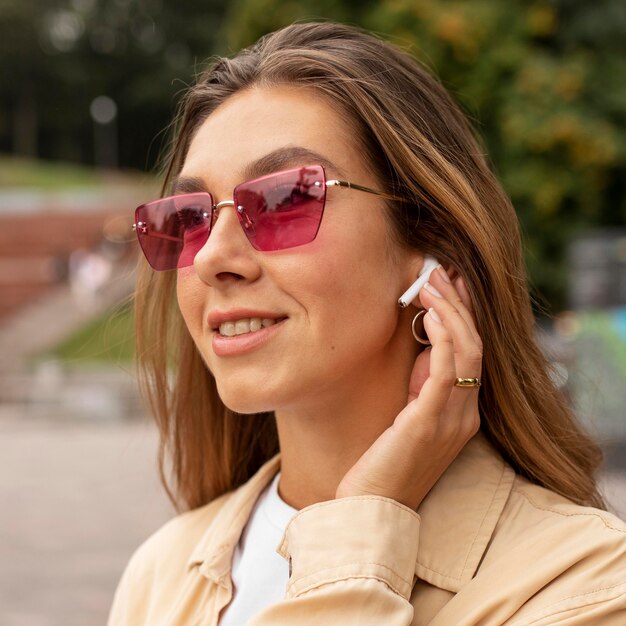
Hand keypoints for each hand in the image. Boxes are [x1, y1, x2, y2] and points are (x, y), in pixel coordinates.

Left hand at [335, 265, 481, 509]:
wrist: (371, 507)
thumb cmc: (383, 460)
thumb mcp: (409, 416)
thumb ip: (422, 385)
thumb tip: (422, 342)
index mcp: (462, 412)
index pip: (473, 353)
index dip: (466, 316)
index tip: (453, 284)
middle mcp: (465, 415)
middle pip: (474, 346)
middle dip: (459, 305)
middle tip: (440, 272)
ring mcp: (451, 420)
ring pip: (465, 353)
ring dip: (451, 313)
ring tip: (432, 284)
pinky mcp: (428, 423)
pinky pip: (444, 372)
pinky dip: (440, 340)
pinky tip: (429, 316)